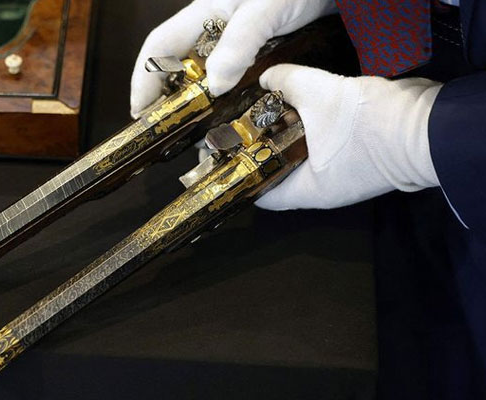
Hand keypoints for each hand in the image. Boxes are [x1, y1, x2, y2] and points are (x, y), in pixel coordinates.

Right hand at [130, 0, 336, 117]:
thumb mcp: (265, 10)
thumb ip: (240, 44)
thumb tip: (215, 85)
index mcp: (205, 14)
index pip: (159, 48)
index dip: (144, 79)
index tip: (141, 112)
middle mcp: (214, 32)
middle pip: (177, 69)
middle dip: (168, 101)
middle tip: (170, 134)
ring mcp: (235, 46)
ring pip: (203, 81)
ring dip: (199, 108)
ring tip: (201, 136)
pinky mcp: (256, 57)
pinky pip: (231, 85)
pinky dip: (226, 106)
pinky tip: (231, 122)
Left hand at [255, 64, 442, 210]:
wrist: (428, 124)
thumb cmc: (368, 123)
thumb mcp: (317, 93)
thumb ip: (286, 83)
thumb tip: (267, 79)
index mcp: (308, 191)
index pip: (262, 195)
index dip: (242, 175)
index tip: (230, 154)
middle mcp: (324, 191)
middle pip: (281, 176)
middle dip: (264, 152)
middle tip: (247, 128)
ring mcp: (344, 178)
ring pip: (304, 162)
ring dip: (290, 140)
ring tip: (272, 116)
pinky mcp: (360, 162)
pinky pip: (326, 151)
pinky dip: (313, 134)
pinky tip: (304, 112)